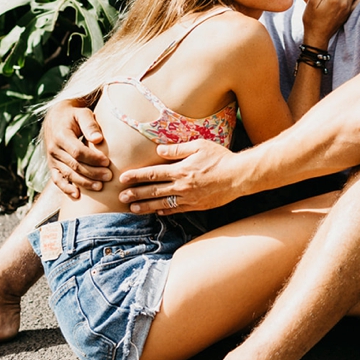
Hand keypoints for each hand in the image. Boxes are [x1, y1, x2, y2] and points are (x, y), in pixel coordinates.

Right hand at [44, 101, 112, 197]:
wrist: (56, 118)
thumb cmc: (74, 116)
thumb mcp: (82, 114)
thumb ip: (90, 125)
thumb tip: (98, 139)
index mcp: (61, 136)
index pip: (77, 151)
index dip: (92, 158)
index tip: (107, 162)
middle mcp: (54, 149)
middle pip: (74, 165)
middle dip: (92, 173)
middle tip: (109, 177)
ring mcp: (52, 159)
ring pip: (67, 174)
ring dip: (84, 182)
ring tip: (100, 187)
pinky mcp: (52, 166)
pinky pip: (57, 179)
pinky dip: (66, 188)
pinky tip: (77, 195)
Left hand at [118, 139, 240, 214]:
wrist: (239, 176)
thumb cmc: (220, 158)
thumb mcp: (199, 146)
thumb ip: (177, 149)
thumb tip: (159, 150)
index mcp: (180, 170)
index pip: (152, 174)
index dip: (136, 176)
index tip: (123, 179)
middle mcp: (181, 186)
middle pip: (153, 191)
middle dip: (135, 194)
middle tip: (121, 198)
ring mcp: (189, 198)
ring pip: (162, 204)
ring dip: (146, 207)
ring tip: (133, 209)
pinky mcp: (197, 205)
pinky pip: (177, 210)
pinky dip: (165, 212)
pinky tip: (157, 213)